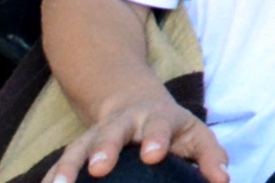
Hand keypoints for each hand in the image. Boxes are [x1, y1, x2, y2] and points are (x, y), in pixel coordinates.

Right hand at [44, 86, 227, 179]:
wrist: (132, 100)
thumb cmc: (171, 127)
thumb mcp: (195, 135)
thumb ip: (210, 157)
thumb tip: (224, 181)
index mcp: (157, 119)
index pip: (159, 127)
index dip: (156, 139)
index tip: (154, 154)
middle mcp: (123, 124)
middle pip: (112, 133)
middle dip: (105, 148)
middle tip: (100, 168)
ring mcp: (96, 135)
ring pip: (78, 147)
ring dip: (68, 166)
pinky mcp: (77, 149)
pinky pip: (61, 164)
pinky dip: (51, 177)